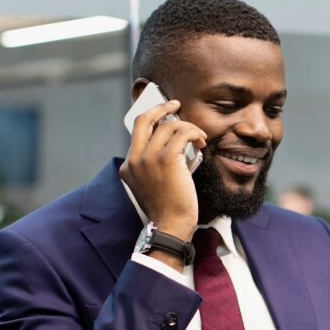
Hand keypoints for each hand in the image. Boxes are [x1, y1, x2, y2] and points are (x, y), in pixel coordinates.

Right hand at [119, 99, 206, 240]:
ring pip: (169, 126)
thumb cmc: (168, 209)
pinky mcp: (166, 159)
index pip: (137, 132)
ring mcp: (148, 158)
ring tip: (199, 138)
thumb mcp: (152, 185)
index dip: (152, 119)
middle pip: (144, 119)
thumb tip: (175, 145)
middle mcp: (134, 159)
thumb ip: (155, 166)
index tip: (164, 113)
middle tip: (175, 104)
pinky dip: (194, 133)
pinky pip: (182, 133)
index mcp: (128, 166)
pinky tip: (201, 142)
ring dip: (188, 127)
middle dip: (160, 106)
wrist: (171, 225)